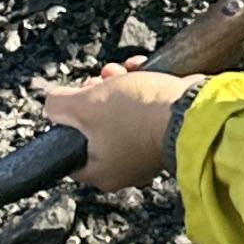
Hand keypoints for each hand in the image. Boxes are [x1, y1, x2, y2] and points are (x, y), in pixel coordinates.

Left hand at [39, 62, 192, 193]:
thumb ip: (57, 106)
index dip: (68, 117)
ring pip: (119, 112)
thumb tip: (52, 104)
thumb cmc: (138, 115)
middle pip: (94, 125)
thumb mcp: (82, 105)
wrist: (192, 110)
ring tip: (125, 71)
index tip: (76, 98)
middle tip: (102, 80)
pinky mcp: (163, 133)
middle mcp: (121, 167)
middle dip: (96, 94)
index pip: (68, 147)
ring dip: (118, 86)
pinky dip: (141, 88)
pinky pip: (143, 109)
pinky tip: (142, 72)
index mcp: (98, 171)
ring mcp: (144, 151)